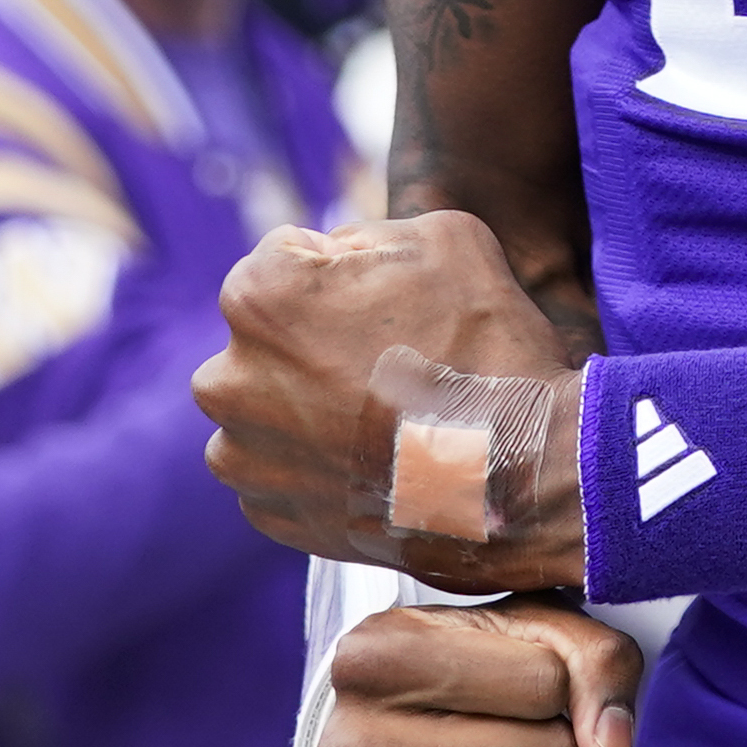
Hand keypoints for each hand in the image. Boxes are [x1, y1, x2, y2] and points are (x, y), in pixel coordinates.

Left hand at [199, 211, 585, 588]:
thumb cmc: (484, 345)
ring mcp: (243, 454)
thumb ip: (369, 234)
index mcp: (258, 296)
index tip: (391, 303)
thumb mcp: (445, 236)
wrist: (518, 472)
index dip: (345, 270)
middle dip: (311, 340)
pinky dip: (317, 464)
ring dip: (306, 405)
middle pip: (266, 336)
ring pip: (266, 407)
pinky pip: (281, 470)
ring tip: (382, 417)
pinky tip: (374, 459)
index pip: (285, 258)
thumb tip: (336, 260)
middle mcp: (228, 378)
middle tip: (386, 362)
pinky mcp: (267, 512)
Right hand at [316, 601, 644, 746]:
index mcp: (379, 657)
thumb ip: (595, 659)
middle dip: (569, 743)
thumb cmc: (470, 664)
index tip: (532, 682)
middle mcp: (360, 742)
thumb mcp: (530, 626)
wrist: (392, 733)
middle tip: (544, 734)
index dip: (561, 683)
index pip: (545, 681)